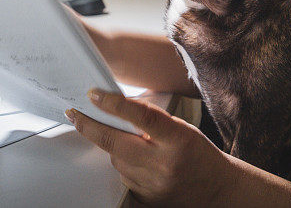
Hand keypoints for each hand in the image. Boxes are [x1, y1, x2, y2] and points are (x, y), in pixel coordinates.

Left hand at [66, 89, 230, 206]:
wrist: (215, 188)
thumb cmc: (199, 153)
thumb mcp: (182, 129)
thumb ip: (152, 120)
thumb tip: (117, 109)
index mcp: (178, 140)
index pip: (142, 117)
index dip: (115, 104)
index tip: (94, 94)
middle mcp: (163, 164)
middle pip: (115, 142)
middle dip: (89, 126)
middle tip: (74, 113)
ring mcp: (151, 184)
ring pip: (116, 159)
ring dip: (115, 147)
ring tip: (132, 142)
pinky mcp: (144, 198)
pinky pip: (123, 175)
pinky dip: (125, 164)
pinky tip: (139, 161)